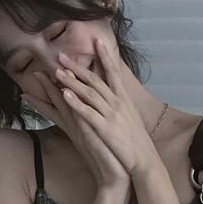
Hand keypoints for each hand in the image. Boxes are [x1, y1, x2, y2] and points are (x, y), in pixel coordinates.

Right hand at [21, 69, 128, 192]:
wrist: (114, 180)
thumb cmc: (109, 159)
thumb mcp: (96, 138)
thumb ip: (89, 126)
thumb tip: (86, 115)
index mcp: (78, 126)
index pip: (60, 106)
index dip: (50, 92)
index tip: (40, 77)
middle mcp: (77, 127)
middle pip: (60, 103)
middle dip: (48, 87)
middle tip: (36, 71)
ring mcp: (82, 130)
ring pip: (67, 107)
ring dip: (58, 91)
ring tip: (49, 75)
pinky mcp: (91, 135)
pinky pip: (80, 116)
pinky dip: (74, 105)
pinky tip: (67, 93)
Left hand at [50, 38, 161, 180]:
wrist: (145, 162)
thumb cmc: (137, 143)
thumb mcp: (131, 119)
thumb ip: (122, 106)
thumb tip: (117, 96)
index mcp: (124, 100)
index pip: (113, 73)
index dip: (105, 56)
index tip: (96, 41)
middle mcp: (118, 103)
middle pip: (95, 80)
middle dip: (78, 67)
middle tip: (61, 55)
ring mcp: (112, 115)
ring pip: (89, 93)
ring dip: (73, 81)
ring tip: (57, 71)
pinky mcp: (106, 129)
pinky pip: (88, 113)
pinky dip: (77, 103)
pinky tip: (65, 94)